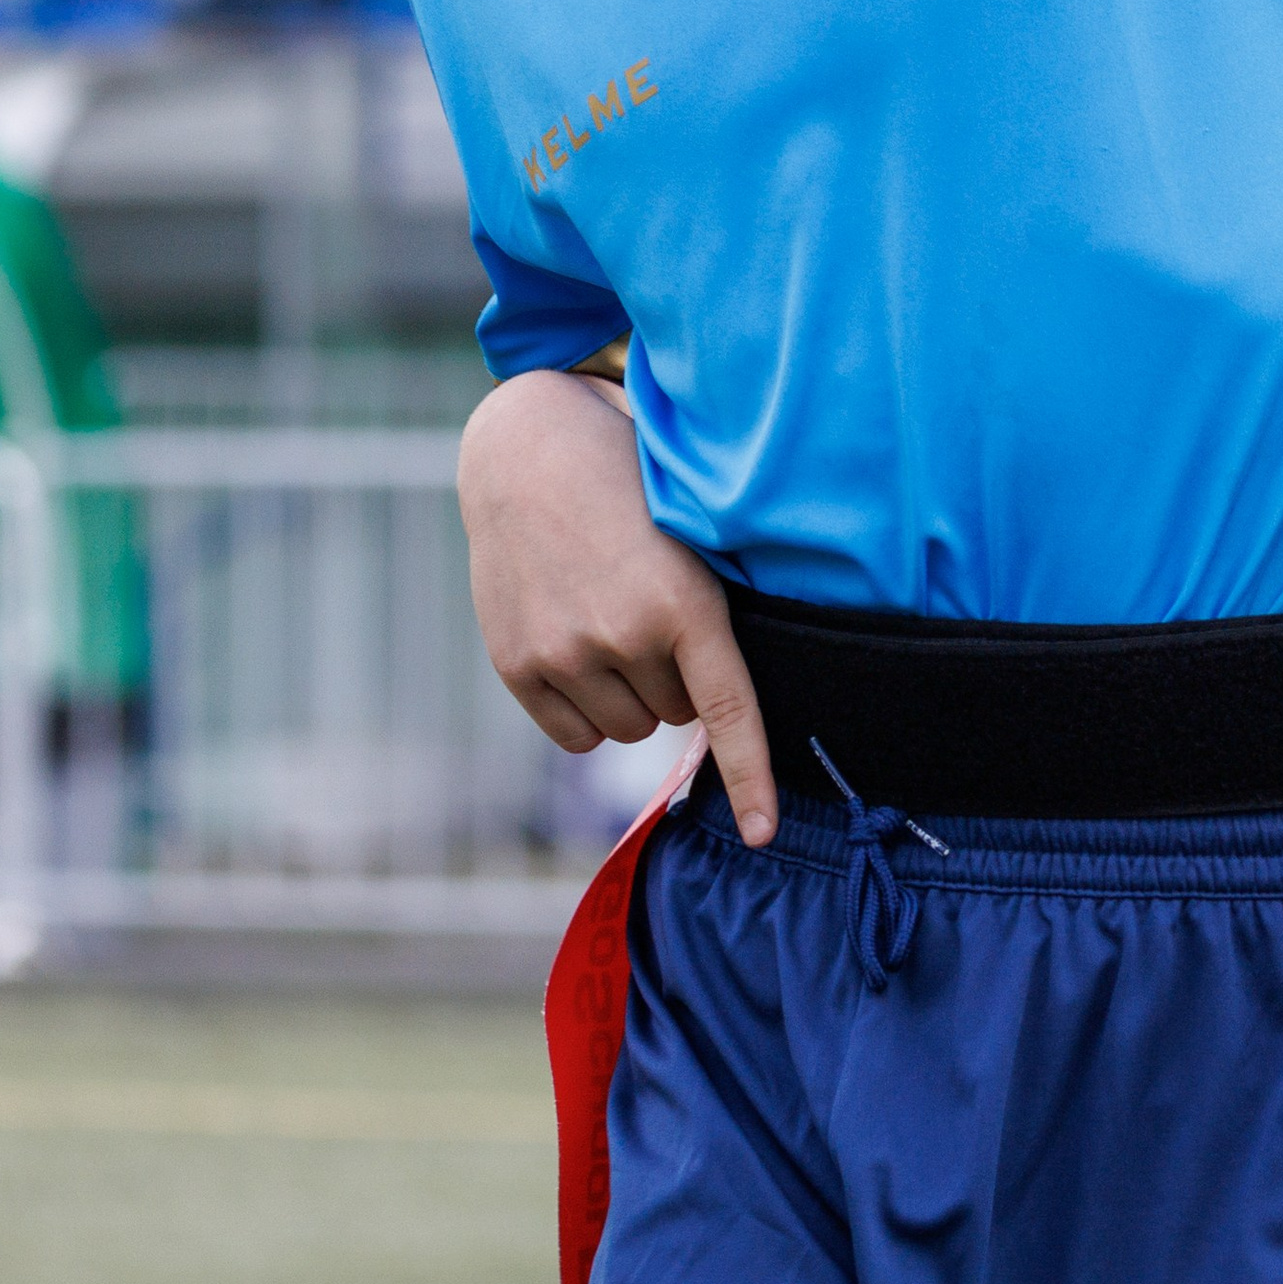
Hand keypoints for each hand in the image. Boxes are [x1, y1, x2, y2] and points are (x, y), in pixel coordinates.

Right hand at [456, 367, 777, 842]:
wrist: (528, 450)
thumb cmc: (627, 485)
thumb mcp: (688, 533)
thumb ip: (707, 615)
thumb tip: (721, 705)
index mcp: (682, 601)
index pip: (729, 710)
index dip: (751, 779)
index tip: (764, 833)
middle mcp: (622, 635)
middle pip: (676, 715)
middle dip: (674, 679)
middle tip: (651, 612)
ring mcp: (564, 654)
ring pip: (627, 729)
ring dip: (631, 695)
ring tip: (612, 623)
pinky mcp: (518, 664)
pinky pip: (575, 737)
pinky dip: (587, 711)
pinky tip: (579, 652)